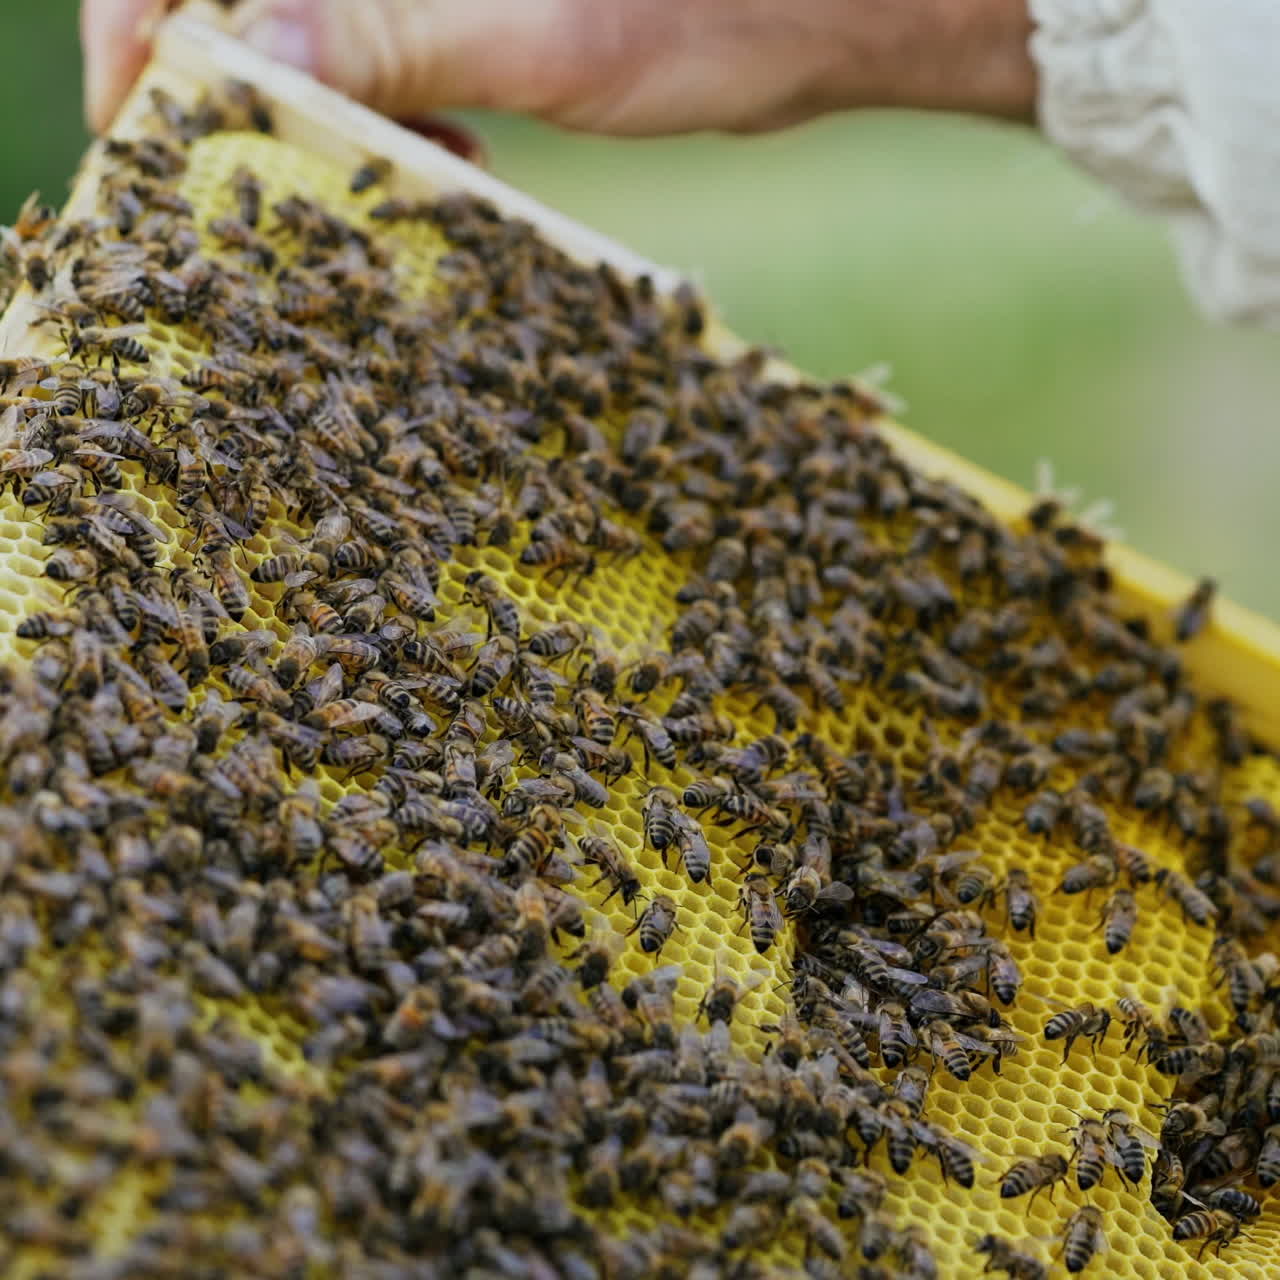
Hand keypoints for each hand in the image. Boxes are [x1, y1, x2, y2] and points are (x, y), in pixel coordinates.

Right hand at [82, 0, 1035, 136]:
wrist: (823, 5)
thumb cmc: (720, 8)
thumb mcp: (554, 44)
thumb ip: (401, 42)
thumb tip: (248, 53)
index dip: (142, 28)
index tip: (138, 128)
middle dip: (240, 89)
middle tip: (277, 186)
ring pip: (311, 26)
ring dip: (325, 116)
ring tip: (405, 176)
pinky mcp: (467, 3)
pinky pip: (381, 52)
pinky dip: (387, 116)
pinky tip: (448, 161)